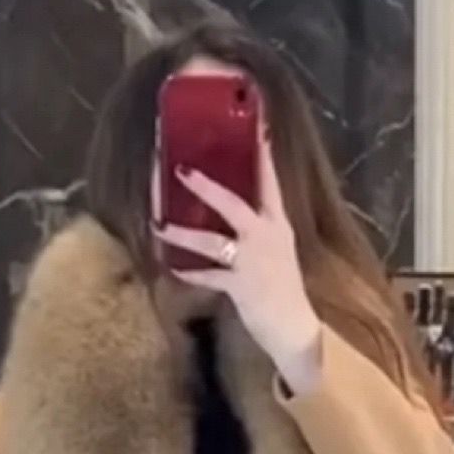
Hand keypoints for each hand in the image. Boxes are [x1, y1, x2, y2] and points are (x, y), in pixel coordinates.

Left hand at [157, 139, 324, 393]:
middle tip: (180, 170)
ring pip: (211, 242)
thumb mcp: (277, 250)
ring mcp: (253, 263)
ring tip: (158, 226)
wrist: (296, 331)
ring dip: (182, 234)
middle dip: (206, 188)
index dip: (263, 152)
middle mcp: (266, 238)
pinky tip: (172, 266)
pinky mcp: (241, 287)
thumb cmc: (283, 288)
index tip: (256, 122)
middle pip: (233, 204)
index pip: (270, 181)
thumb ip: (257, 226)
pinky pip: (208, 277)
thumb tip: (227, 202)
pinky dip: (190, 273)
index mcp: (278, 224)